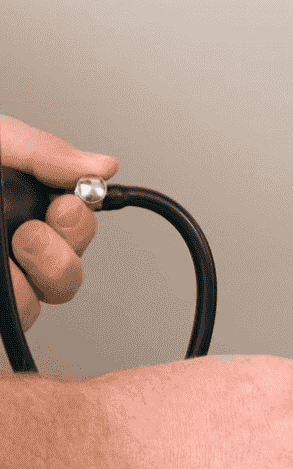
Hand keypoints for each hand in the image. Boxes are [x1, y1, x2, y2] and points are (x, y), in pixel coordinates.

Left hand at [1, 115, 119, 330]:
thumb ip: (46, 151)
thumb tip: (106, 165)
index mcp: (23, 208)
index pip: (76, 228)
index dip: (79, 222)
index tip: (63, 204)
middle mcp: (15, 248)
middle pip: (69, 274)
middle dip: (62, 251)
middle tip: (29, 230)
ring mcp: (6, 278)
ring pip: (50, 298)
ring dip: (40, 273)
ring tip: (10, 247)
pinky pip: (22, 317)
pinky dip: (15, 293)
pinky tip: (1, 267)